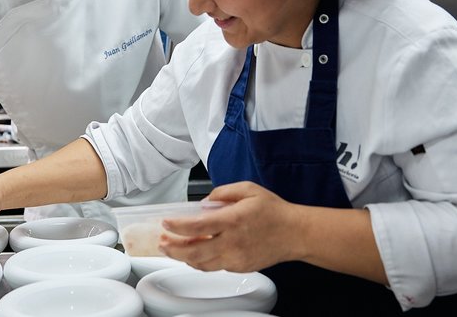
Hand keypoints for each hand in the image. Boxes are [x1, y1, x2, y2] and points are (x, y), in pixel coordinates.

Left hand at [159, 181, 297, 272]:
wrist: (295, 233)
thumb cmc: (273, 211)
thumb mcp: (248, 189)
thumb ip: (223, 192)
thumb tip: (204, 203)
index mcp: (233, 220)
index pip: (197, 226)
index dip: (177, 226)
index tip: (166, 223)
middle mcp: (233, 242)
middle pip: (194, 251)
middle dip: (173, 248)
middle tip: (162, 242)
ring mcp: (236, 258)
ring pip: (201, 264)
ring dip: (183, 257)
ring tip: (171, 250)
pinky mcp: (240, 267)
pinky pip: (214, 267)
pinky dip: (199, 262)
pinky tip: (193, 254)